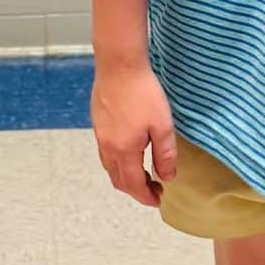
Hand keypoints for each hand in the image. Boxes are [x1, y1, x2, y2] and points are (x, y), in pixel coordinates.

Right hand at [92, 61, 176, 208]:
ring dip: (125, 175)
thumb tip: (167, 177)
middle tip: (154, 188)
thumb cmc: (143, 92)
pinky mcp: (98, 121)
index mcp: (123, 150)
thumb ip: (165, 155)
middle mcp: (107, 146)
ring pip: (109, 166)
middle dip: (135, 189)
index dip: (146, 196)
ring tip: (143, 172)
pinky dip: (118, 160)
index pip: (133, 185)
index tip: (158, 199)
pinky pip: (105, 151)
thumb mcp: (163, 125)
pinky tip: (131, 150)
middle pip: (118, 179)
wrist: (119, 65)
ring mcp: (99, 134)